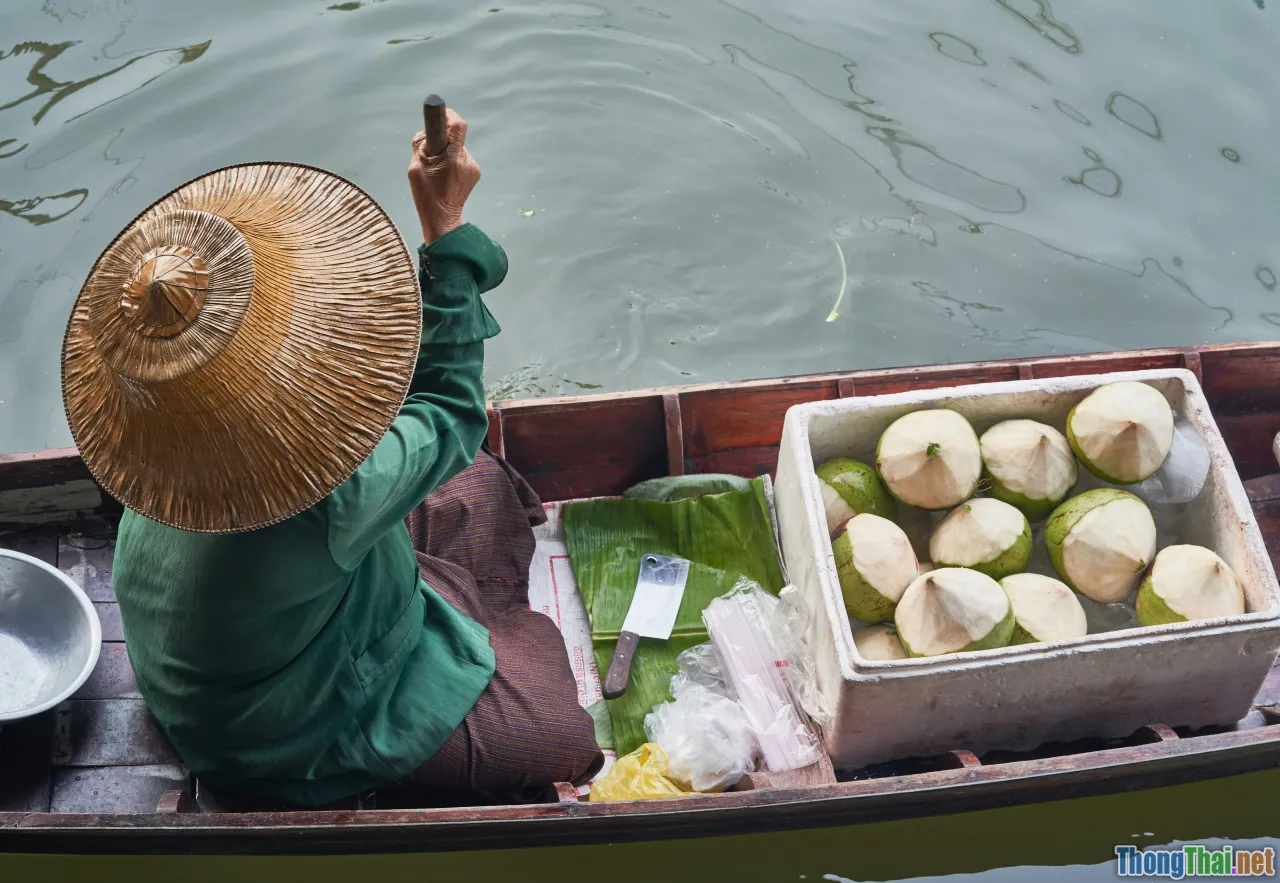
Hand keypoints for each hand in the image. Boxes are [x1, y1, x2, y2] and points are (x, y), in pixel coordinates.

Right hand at [408, 108, 480, 244]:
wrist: (442, 218)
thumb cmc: (426, 194)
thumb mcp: (415, 167)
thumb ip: (419, 145)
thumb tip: (425, 133)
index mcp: (453, 157)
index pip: (458, 126)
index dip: (448, 116)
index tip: (439, 115)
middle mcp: (467, 160)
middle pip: (455, 137)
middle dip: (441, 139)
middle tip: (429, 153)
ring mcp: (473, 168)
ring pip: (457, 149)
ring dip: (446, 152)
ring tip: (436, 170)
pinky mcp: (474, 173)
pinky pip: (460, 158)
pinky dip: (451, 161)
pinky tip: (444, 176)